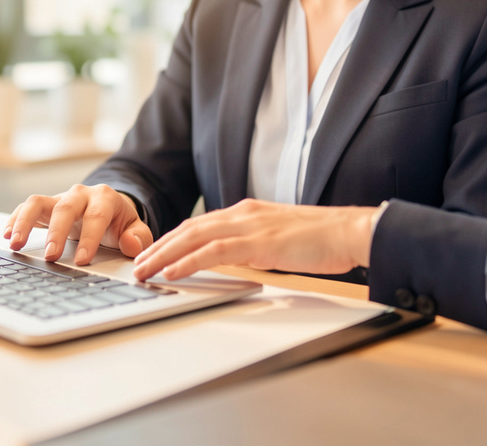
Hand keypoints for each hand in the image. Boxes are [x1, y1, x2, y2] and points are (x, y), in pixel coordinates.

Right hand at [4, 184, 153, 264]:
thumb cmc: (119, 223)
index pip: (96, 216)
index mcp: (105, 199)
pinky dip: (15, 219)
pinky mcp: (45, 206)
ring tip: (15, 243)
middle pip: (65, 208)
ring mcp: (59, 198)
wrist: (107, 208)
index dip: (89, 238)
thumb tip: (131, 245)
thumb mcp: (135, 229)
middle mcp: (79, 194)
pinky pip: (25, 208)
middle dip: (57, 232)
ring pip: (38, 202)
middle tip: (51, 256)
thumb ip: (138, 238)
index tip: (82, 260)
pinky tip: (7, 235)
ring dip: (25, 222)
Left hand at [132, 199, 377, 281]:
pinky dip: (188, 262)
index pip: (199, 225)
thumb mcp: (278, 240)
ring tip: (144, 271)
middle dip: (159, 247)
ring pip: (194, 238)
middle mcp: (242, 214)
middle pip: (189, 229)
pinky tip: (171, 273)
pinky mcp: (258, 242)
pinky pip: (214, 252)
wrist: (349, 231)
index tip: (153, 254)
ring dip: (164, 255)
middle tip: (137, 264)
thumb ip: (254, 245)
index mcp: (246, 212)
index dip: (172, 239)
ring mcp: (249, 225)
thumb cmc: (321, 240)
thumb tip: (235, 259)